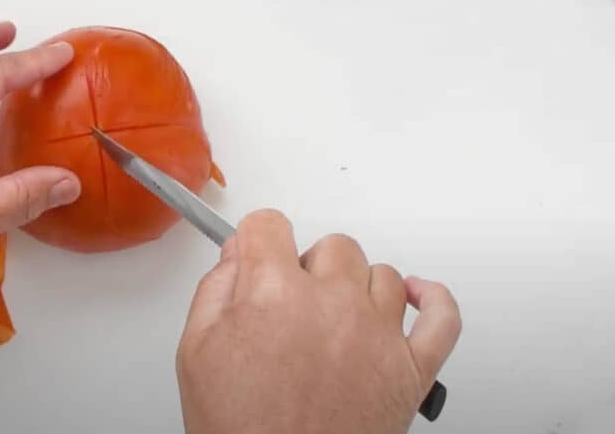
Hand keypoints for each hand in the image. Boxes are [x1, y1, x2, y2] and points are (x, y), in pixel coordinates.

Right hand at [176, 210, 460, 433]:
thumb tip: (236, 257)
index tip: (257, 252)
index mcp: (276, 294)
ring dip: (357, 285)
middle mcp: (333, 305)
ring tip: (336, 313)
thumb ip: (215, 289)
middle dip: (308, 265)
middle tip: (291, 300)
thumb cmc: (242, 429)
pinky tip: (416, 296)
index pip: (270, 226)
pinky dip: (434, 300)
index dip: (258, 239)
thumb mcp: (196, 351)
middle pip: (332, 245)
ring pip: (381, 273)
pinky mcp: (414, 370)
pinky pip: (443, 317)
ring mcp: (379, 335)